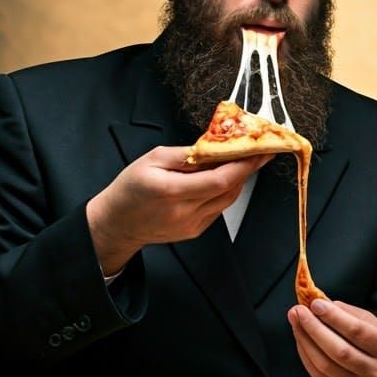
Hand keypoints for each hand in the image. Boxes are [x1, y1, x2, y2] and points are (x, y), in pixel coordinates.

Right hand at [86, 146, 272, 274]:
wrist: (118, 223)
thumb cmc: (130, 188)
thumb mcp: (152, 159)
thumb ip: (186, 154)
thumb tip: (213, 147)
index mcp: (171, 191)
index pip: (219, 180)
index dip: (243, 165)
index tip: (258, 151)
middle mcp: (184, 212)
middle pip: (229, 190)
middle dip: (247, 168)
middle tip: (258, 150)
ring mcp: (192, 224)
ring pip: (228, 199)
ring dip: (239, 179)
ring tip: (245, 160)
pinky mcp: (195, 230)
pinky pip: (219, 208)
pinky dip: (226, 191)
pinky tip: (225, 177)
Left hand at [287, 300, 376, 376]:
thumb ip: (352, 314)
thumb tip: (325, 304)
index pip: (357, 331)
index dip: (334, 317)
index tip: (316, 303)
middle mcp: (374, 371)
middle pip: (339, 350)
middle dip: (314, 328)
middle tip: (298, 311)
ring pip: (325, 365)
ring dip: (305, 341)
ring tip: (295, 321)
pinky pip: (318, 376)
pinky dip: (306, 356)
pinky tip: (301, 340)